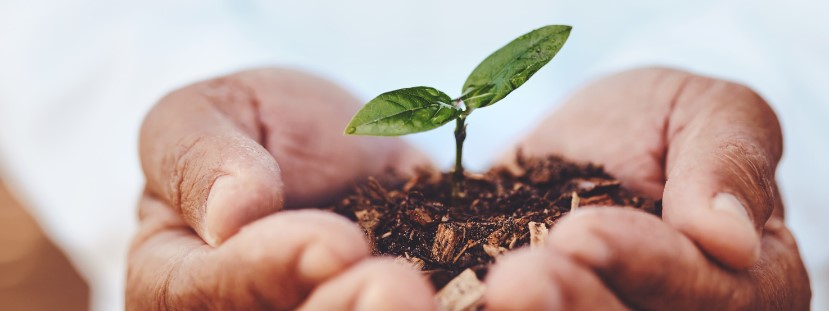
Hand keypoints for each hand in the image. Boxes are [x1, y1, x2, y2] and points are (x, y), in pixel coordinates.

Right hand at [127, 68, 434, 309]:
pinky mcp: (387, 307)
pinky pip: (416, 310)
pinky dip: (461, 306)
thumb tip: (230, 216)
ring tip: (442, 297)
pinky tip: (500, 292)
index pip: (206, 293)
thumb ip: (200, 159)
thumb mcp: (206, 114)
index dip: (270, 272)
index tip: (336, 244)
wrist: (332, 144)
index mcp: (177, 282)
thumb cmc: (252, 126)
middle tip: (394, 288)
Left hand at [484, 68, 809, 308]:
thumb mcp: (714, 113)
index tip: (582, 232)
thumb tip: (729, 238)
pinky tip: (460, 300)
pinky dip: (487, 310)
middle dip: (576, 308)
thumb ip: (729, 163)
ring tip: (493, 292)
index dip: (647, 268)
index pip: (710, 294)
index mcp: (749, 286)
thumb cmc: (665, 122)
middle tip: (520, 278)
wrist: (592, 143)